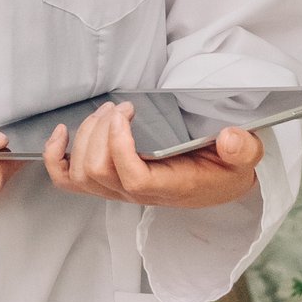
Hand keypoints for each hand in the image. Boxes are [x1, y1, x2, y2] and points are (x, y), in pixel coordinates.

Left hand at [41, 99, 264, 210]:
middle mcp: (140, 194)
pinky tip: (62, 133)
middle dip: (101, 132)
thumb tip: (230, 139)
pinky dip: (56, 158)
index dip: (119, 147)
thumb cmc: (226, 167)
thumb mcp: (245, 156)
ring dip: (86, 136)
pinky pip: (68, 180)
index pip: (133, 178)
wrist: (219, 181)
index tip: (126, 112)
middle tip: (122, 107)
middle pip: (99, 172)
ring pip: (82, 174)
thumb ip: (243, 148)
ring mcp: (119, 190)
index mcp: (172, 187)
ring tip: (108, 112)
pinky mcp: (107, 183)